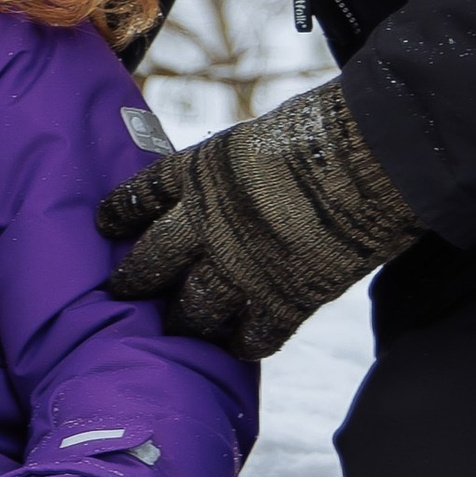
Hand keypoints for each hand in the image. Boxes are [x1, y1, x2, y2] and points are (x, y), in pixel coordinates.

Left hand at [98, 78, 419, 360]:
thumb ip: (233, 171)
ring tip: (171, 329)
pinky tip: (237, 347)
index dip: (120, 211)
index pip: (142, 195)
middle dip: (133, 280)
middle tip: (117, 293)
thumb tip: (227, 186)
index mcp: (198, 171)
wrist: (371, 154)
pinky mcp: (287, 296)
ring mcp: (243, 264)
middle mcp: (208, 222)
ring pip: (195, 308)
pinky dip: (244, 343)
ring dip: (183, 320)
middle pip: (154, 260)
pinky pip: (254, 334)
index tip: (104, 224)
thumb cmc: (323, 130)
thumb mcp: (256, 137)